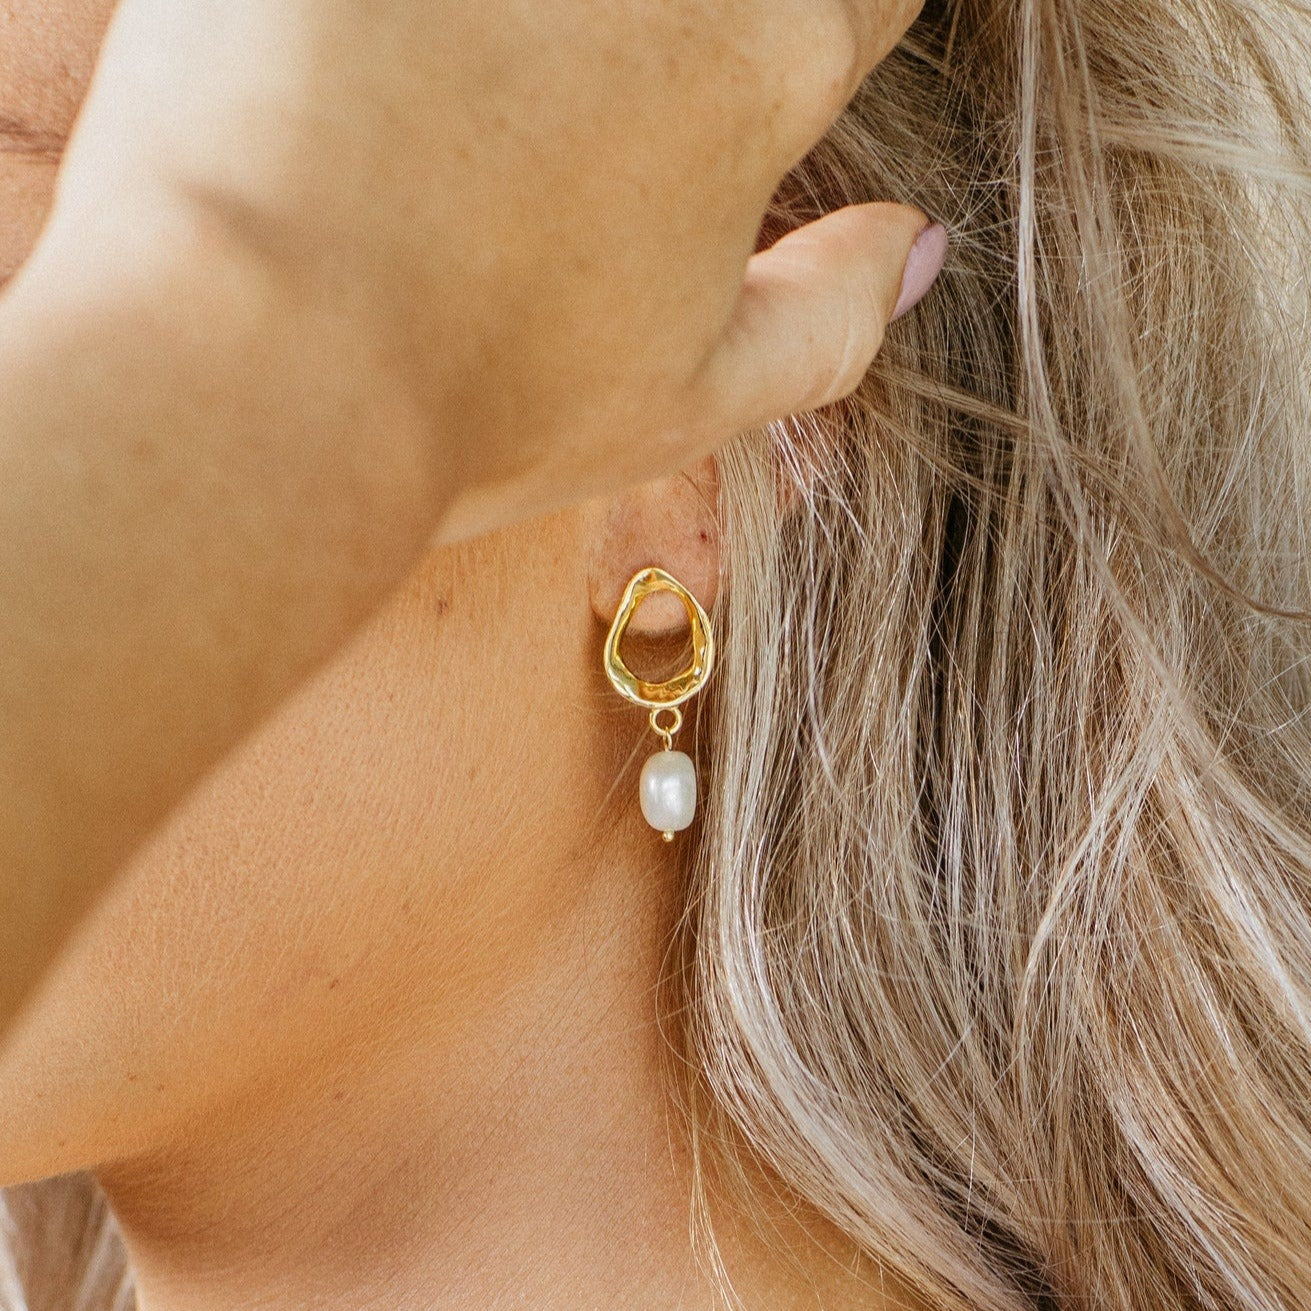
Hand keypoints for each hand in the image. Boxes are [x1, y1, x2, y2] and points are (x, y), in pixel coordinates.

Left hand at [34, 0, 935, 537]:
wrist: (262, 369)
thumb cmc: (483, 406)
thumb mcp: (694, 399)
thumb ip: (834, 316)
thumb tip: (917, 249)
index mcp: (762, 59)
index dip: (811, 29)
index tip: (729, 83)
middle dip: (670, 36)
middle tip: (582, 121)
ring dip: (546, 30)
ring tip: (482, 115)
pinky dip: (406, 18)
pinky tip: (394, 80)